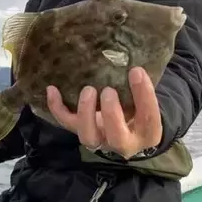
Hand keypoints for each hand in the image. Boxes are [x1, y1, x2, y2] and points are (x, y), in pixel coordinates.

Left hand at [46, 66, 162, 159]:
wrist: (128, 126)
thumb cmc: (140, 106)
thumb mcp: (147, 99)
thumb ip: (141, 87)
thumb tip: (133, 59)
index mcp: (148, 133)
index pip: (149, 118)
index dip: (144, 95)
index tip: (136, 72)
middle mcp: (124, 143)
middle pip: (117, 138)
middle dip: (111, 115)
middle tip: (108, 90)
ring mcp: (101, 140)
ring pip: (89, 137)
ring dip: (86, 114)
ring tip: (88, 90)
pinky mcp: (82, 131)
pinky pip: (67, 123)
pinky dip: (57, 108)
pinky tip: (52, 89)